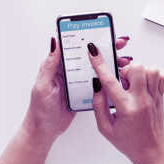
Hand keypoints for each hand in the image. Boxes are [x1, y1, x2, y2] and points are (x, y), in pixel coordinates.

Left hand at [0, 35, 131, 163]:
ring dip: (110, 63)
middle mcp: (68, 71)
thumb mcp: (44, 85)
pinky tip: (119, 77)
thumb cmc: (40, 109)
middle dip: (105, 48)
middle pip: (89, 55)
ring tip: (124, 61)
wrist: (45, 131)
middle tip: (120, 44)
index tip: (102, 32)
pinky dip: (109, 78)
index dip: (88, 37)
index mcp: (58, 66)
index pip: (74, 46)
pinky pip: (98, 82)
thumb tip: (55, 41)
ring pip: (96, 68)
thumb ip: (50, 64)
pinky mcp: (83, 92)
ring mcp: (77, 82)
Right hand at [87, 42, 163, 163]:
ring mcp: (154, 97)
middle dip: (125, 69)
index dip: (99, 65)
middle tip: (121, 81)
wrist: (151, 150)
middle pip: (136, 68)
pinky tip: (144, 84)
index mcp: (126, 108)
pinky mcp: (161, 96)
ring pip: (151, 69)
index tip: (93, 52)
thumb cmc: (128, 141)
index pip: (110, 82)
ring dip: (139, 71)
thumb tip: (97, 87)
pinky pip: (162, 75)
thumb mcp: (105, 129)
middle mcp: (142, 100)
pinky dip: (153, 74)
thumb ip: (98, 106)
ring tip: (133, 83)